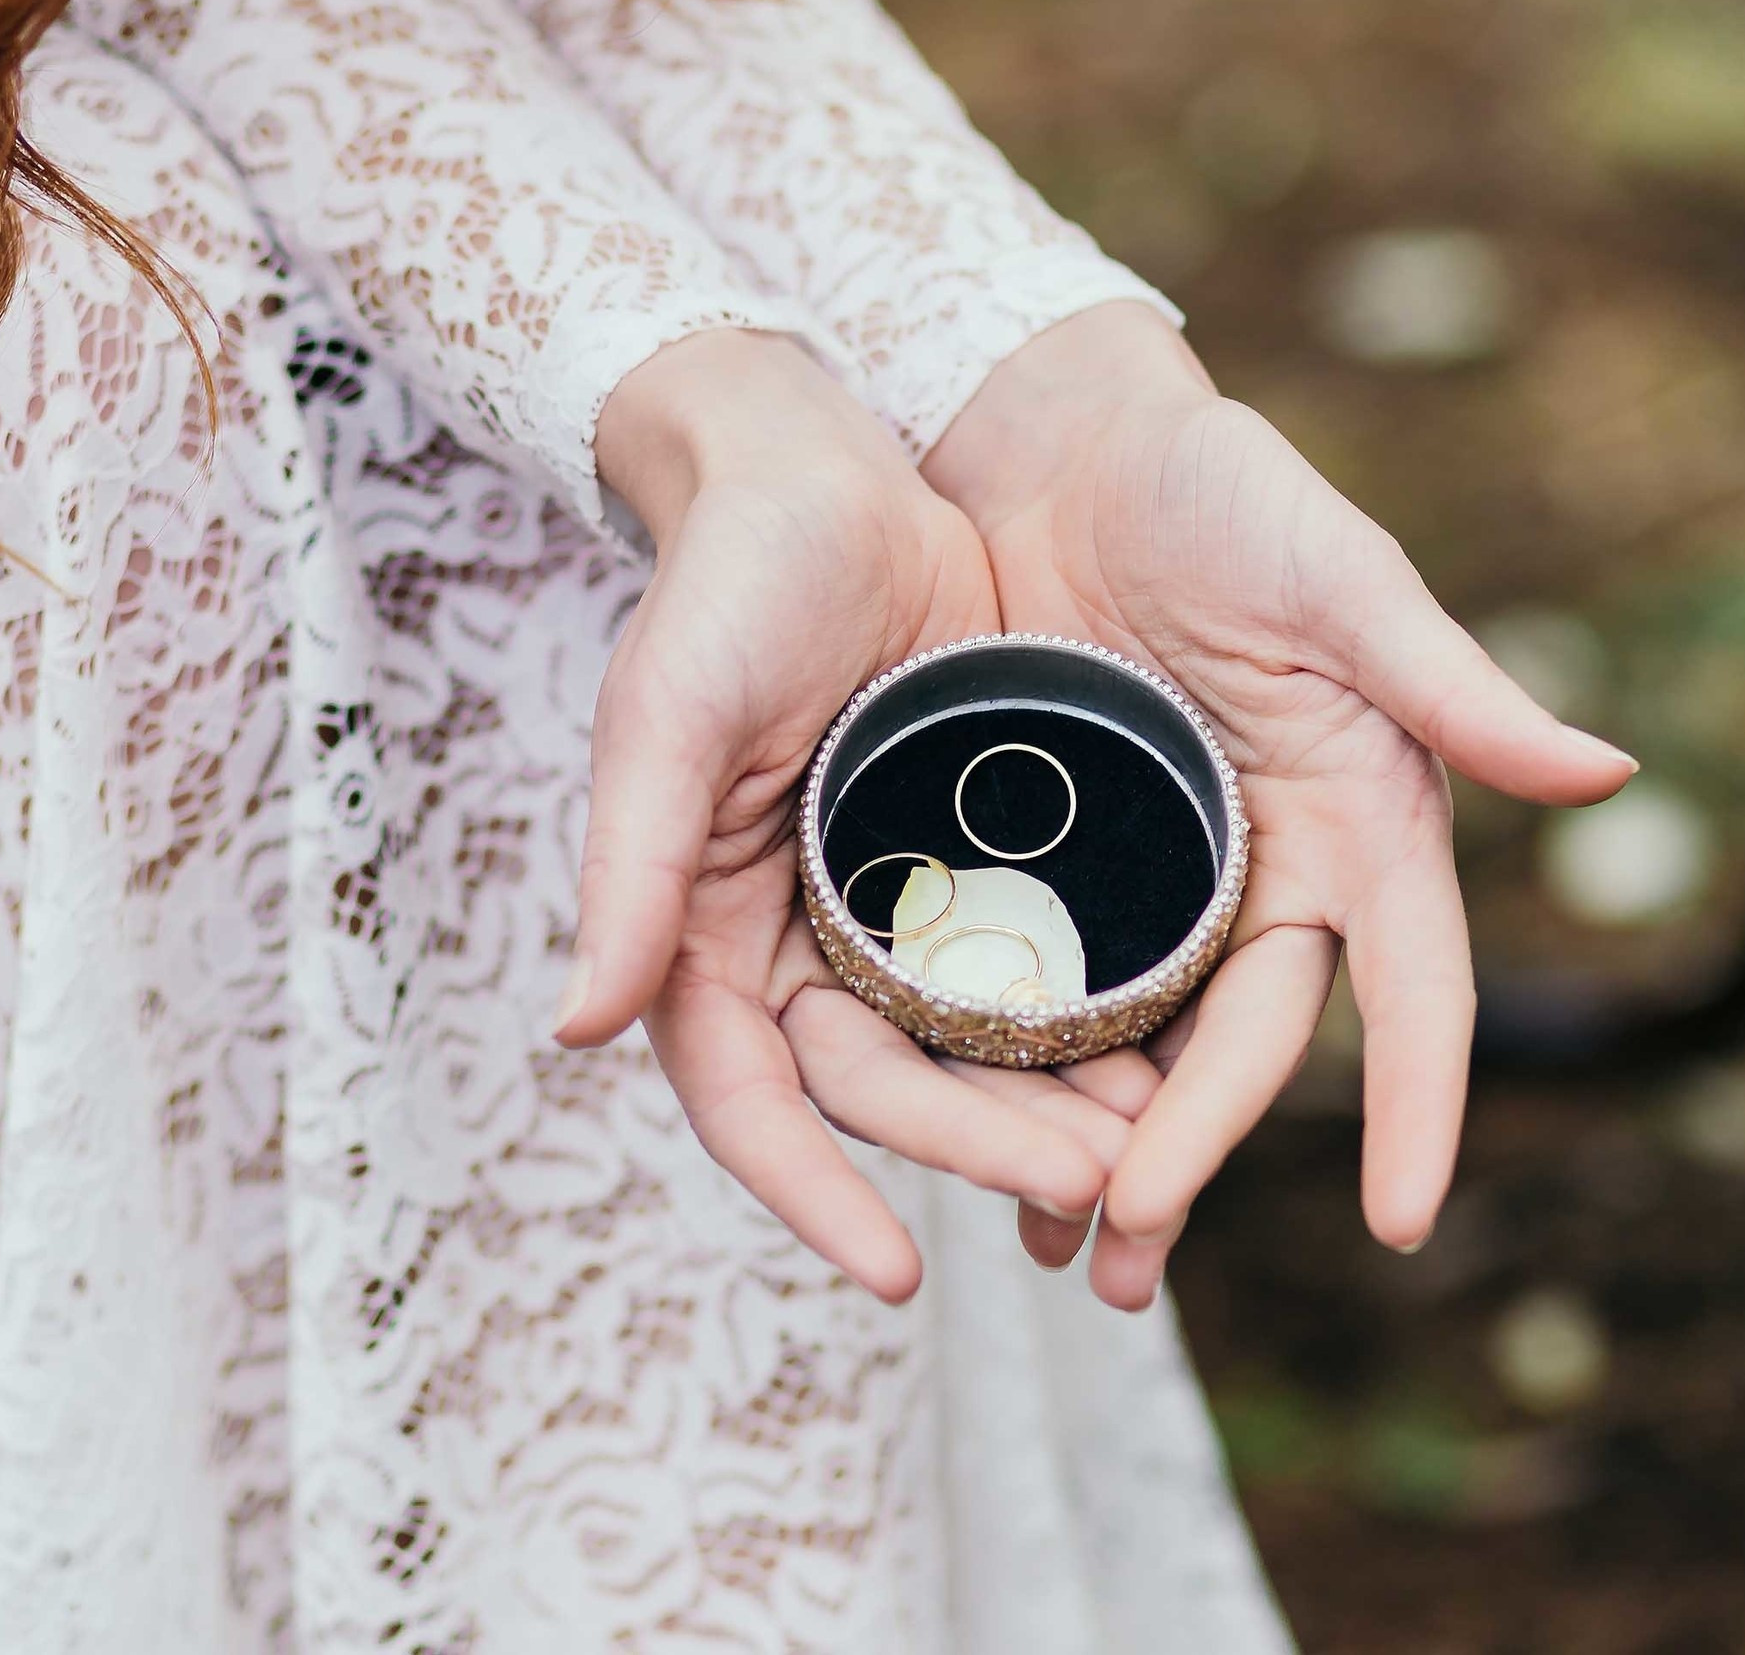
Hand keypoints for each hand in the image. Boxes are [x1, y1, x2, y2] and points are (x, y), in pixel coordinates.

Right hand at [556, 328, 1122, 1299]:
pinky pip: (1032, 966)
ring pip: (968, 1050)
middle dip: (978, 1149)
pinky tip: (1169, 1052)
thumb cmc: (724, 580)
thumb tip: (575, 1030)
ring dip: (1047, 1107)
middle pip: (885, 1091)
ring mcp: (891, 907)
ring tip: (1144, 1155)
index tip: (896, 1274)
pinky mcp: (976, 859)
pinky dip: (1089, 1017)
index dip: (814, 1193)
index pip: (753, 1101)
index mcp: (705, 931)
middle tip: (1088, 1187)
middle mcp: (797, 942)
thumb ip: (629, 870)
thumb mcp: (670, 713)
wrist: (823, 469)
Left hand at [925, 304, 1637, 1307]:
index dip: (1413, 1107)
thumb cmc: (1224, 489)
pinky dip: (1021, 1069)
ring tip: (1056, 1261)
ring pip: (1149, 1049)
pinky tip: (967, 1143)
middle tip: (1129, 1257)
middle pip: (1246, 1049)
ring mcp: (1162, 881)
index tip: (1401, 1224)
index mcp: (1362, 823)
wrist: (1062, 443)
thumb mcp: (1340, 579)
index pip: (1410, 992)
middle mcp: (1273, 873)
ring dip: (1108, 1156)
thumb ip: (1453, 686)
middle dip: (1196, 1159)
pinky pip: (1046, 986)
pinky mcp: (1059, 866)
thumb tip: (1609, 772)